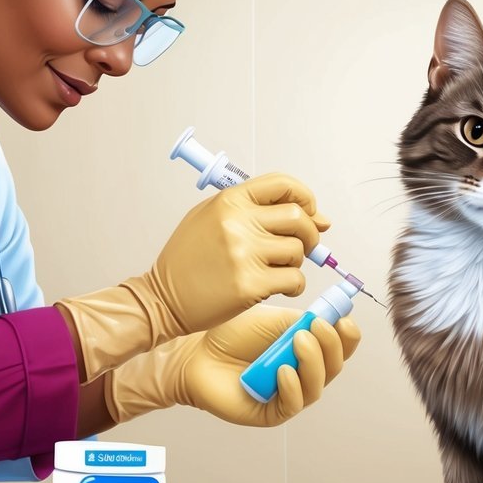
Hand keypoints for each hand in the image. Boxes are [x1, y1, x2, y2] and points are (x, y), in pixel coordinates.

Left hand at [105, 305, 360, 427]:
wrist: (195, 350)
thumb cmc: (232, 334)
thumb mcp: (274, 320)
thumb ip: (304, 320)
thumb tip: (335, 316)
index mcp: (308, 350)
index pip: (339, 348)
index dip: (347, 336)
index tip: (343, 319)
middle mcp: (303, 375)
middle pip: (333, 367)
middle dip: (330, 346)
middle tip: (316, 327)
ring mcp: (287, 395)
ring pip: (315, 387)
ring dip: (312, 364)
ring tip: (299, 341)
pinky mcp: (269, 413)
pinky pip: (290, 404)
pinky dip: (292, 387)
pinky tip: (284, 370)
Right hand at [146, 172, 329, 335]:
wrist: (163, 298)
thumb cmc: (189, 261)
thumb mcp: (212, 219)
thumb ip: (259, 211)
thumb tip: (320, 219)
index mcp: (229, 201)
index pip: (282, 184)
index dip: (306, 197)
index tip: (312, 213)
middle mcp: (237, 223)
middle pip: (299, 218)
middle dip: (310, 233)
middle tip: (302, 246)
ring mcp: (244, 254)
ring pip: (298, 250)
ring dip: (296, 262)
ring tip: (277, 269)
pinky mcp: (250, 285)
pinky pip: (294, 279)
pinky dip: (294, 285)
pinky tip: (278, 287)